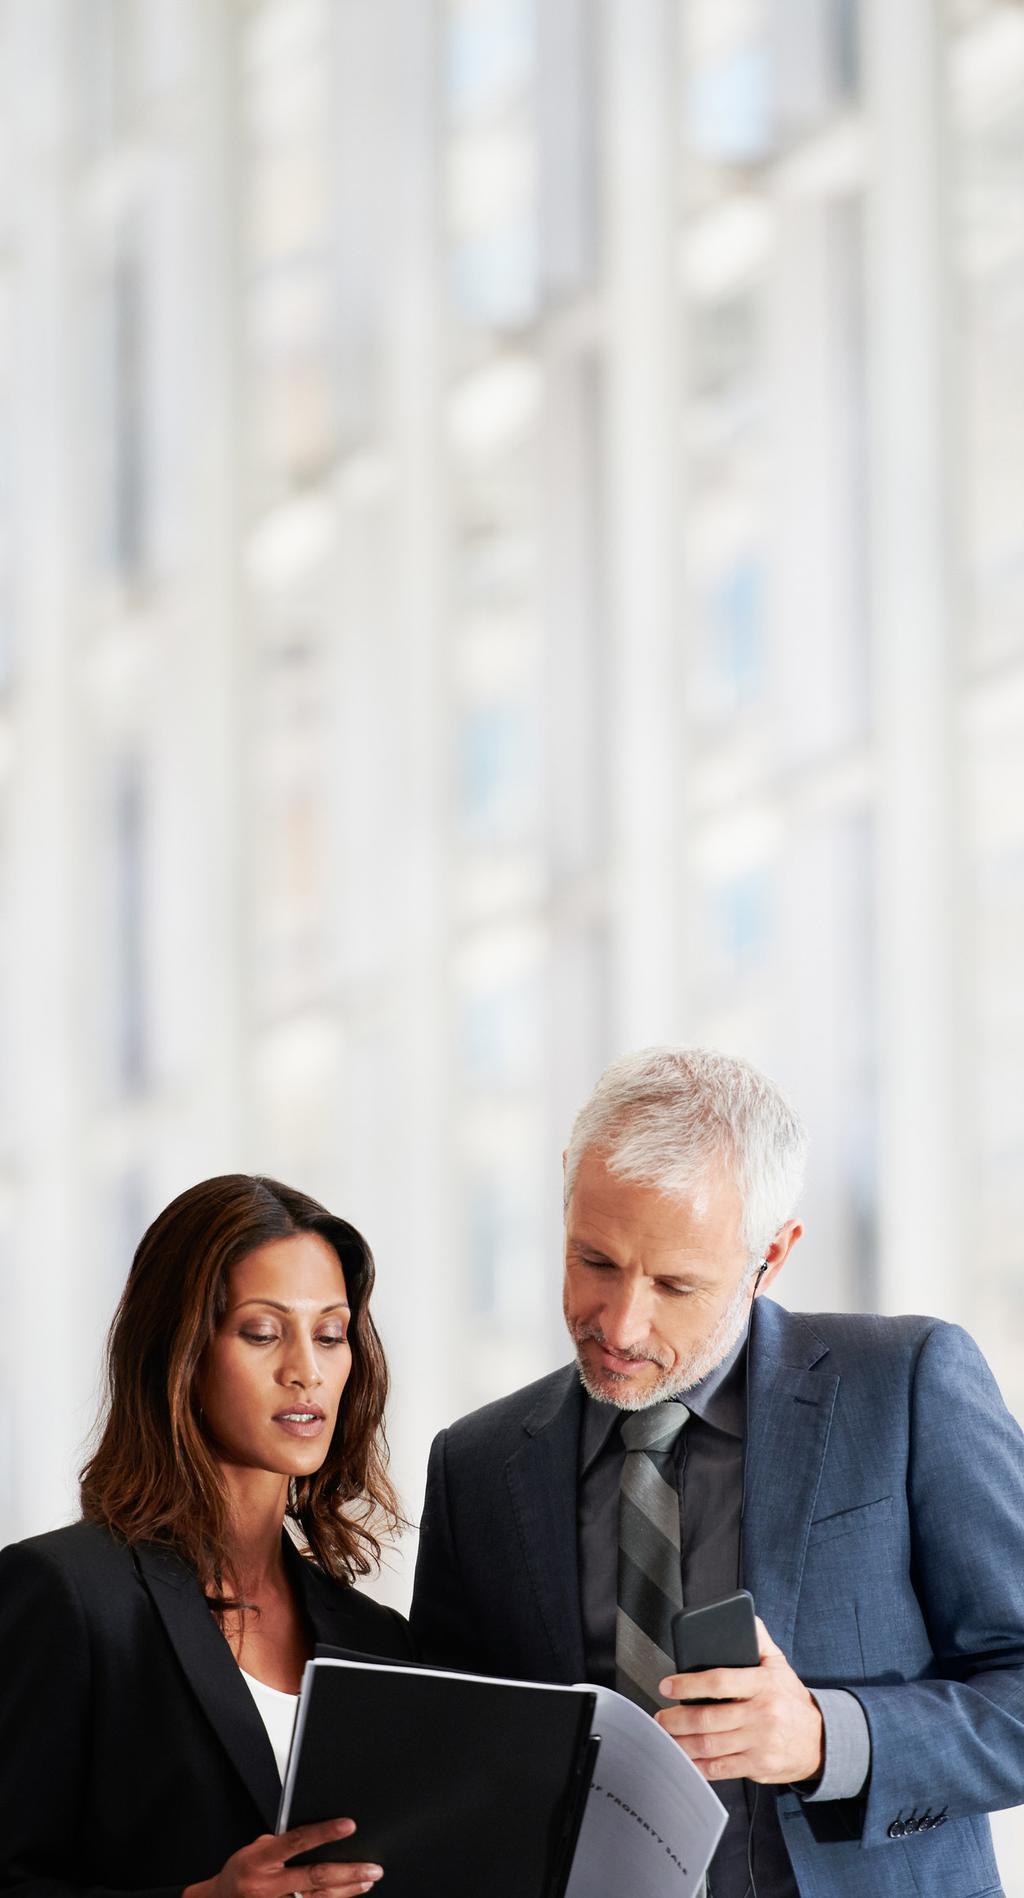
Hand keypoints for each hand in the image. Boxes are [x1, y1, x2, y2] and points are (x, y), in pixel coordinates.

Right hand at [183, 1817, 383, 1897]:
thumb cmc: (240, 1872)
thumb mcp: (254, 1849)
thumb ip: (281, 1843)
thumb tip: (318, 1836)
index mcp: (259, 1859)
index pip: (297, 1841)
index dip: (325, 1833)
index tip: (349, 1826)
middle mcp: (267, 1886)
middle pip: (314, 1877)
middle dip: (348, 1872)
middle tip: (372, 1867)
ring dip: (347, 1891)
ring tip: (367, 1880)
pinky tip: (347, 1896)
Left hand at [655, 1616, 823, 1785]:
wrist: (820, 1740)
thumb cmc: (790, 1699)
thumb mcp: (779, 1665)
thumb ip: (759, 1640)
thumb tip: (744, 1615)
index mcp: (763, 1684)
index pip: (720, 1681)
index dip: (689, 1684)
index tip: (668, 1686)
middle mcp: (762, 1714)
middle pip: (709, 1718)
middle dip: (677, 1719)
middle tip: (661, 1716)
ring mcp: (760, 1743)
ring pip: (710, 1744)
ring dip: (682, 1742)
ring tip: (667, 1735)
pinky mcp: (758, 1766)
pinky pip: (720, 1768)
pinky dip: (698, 1764)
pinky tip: (686, 1757)